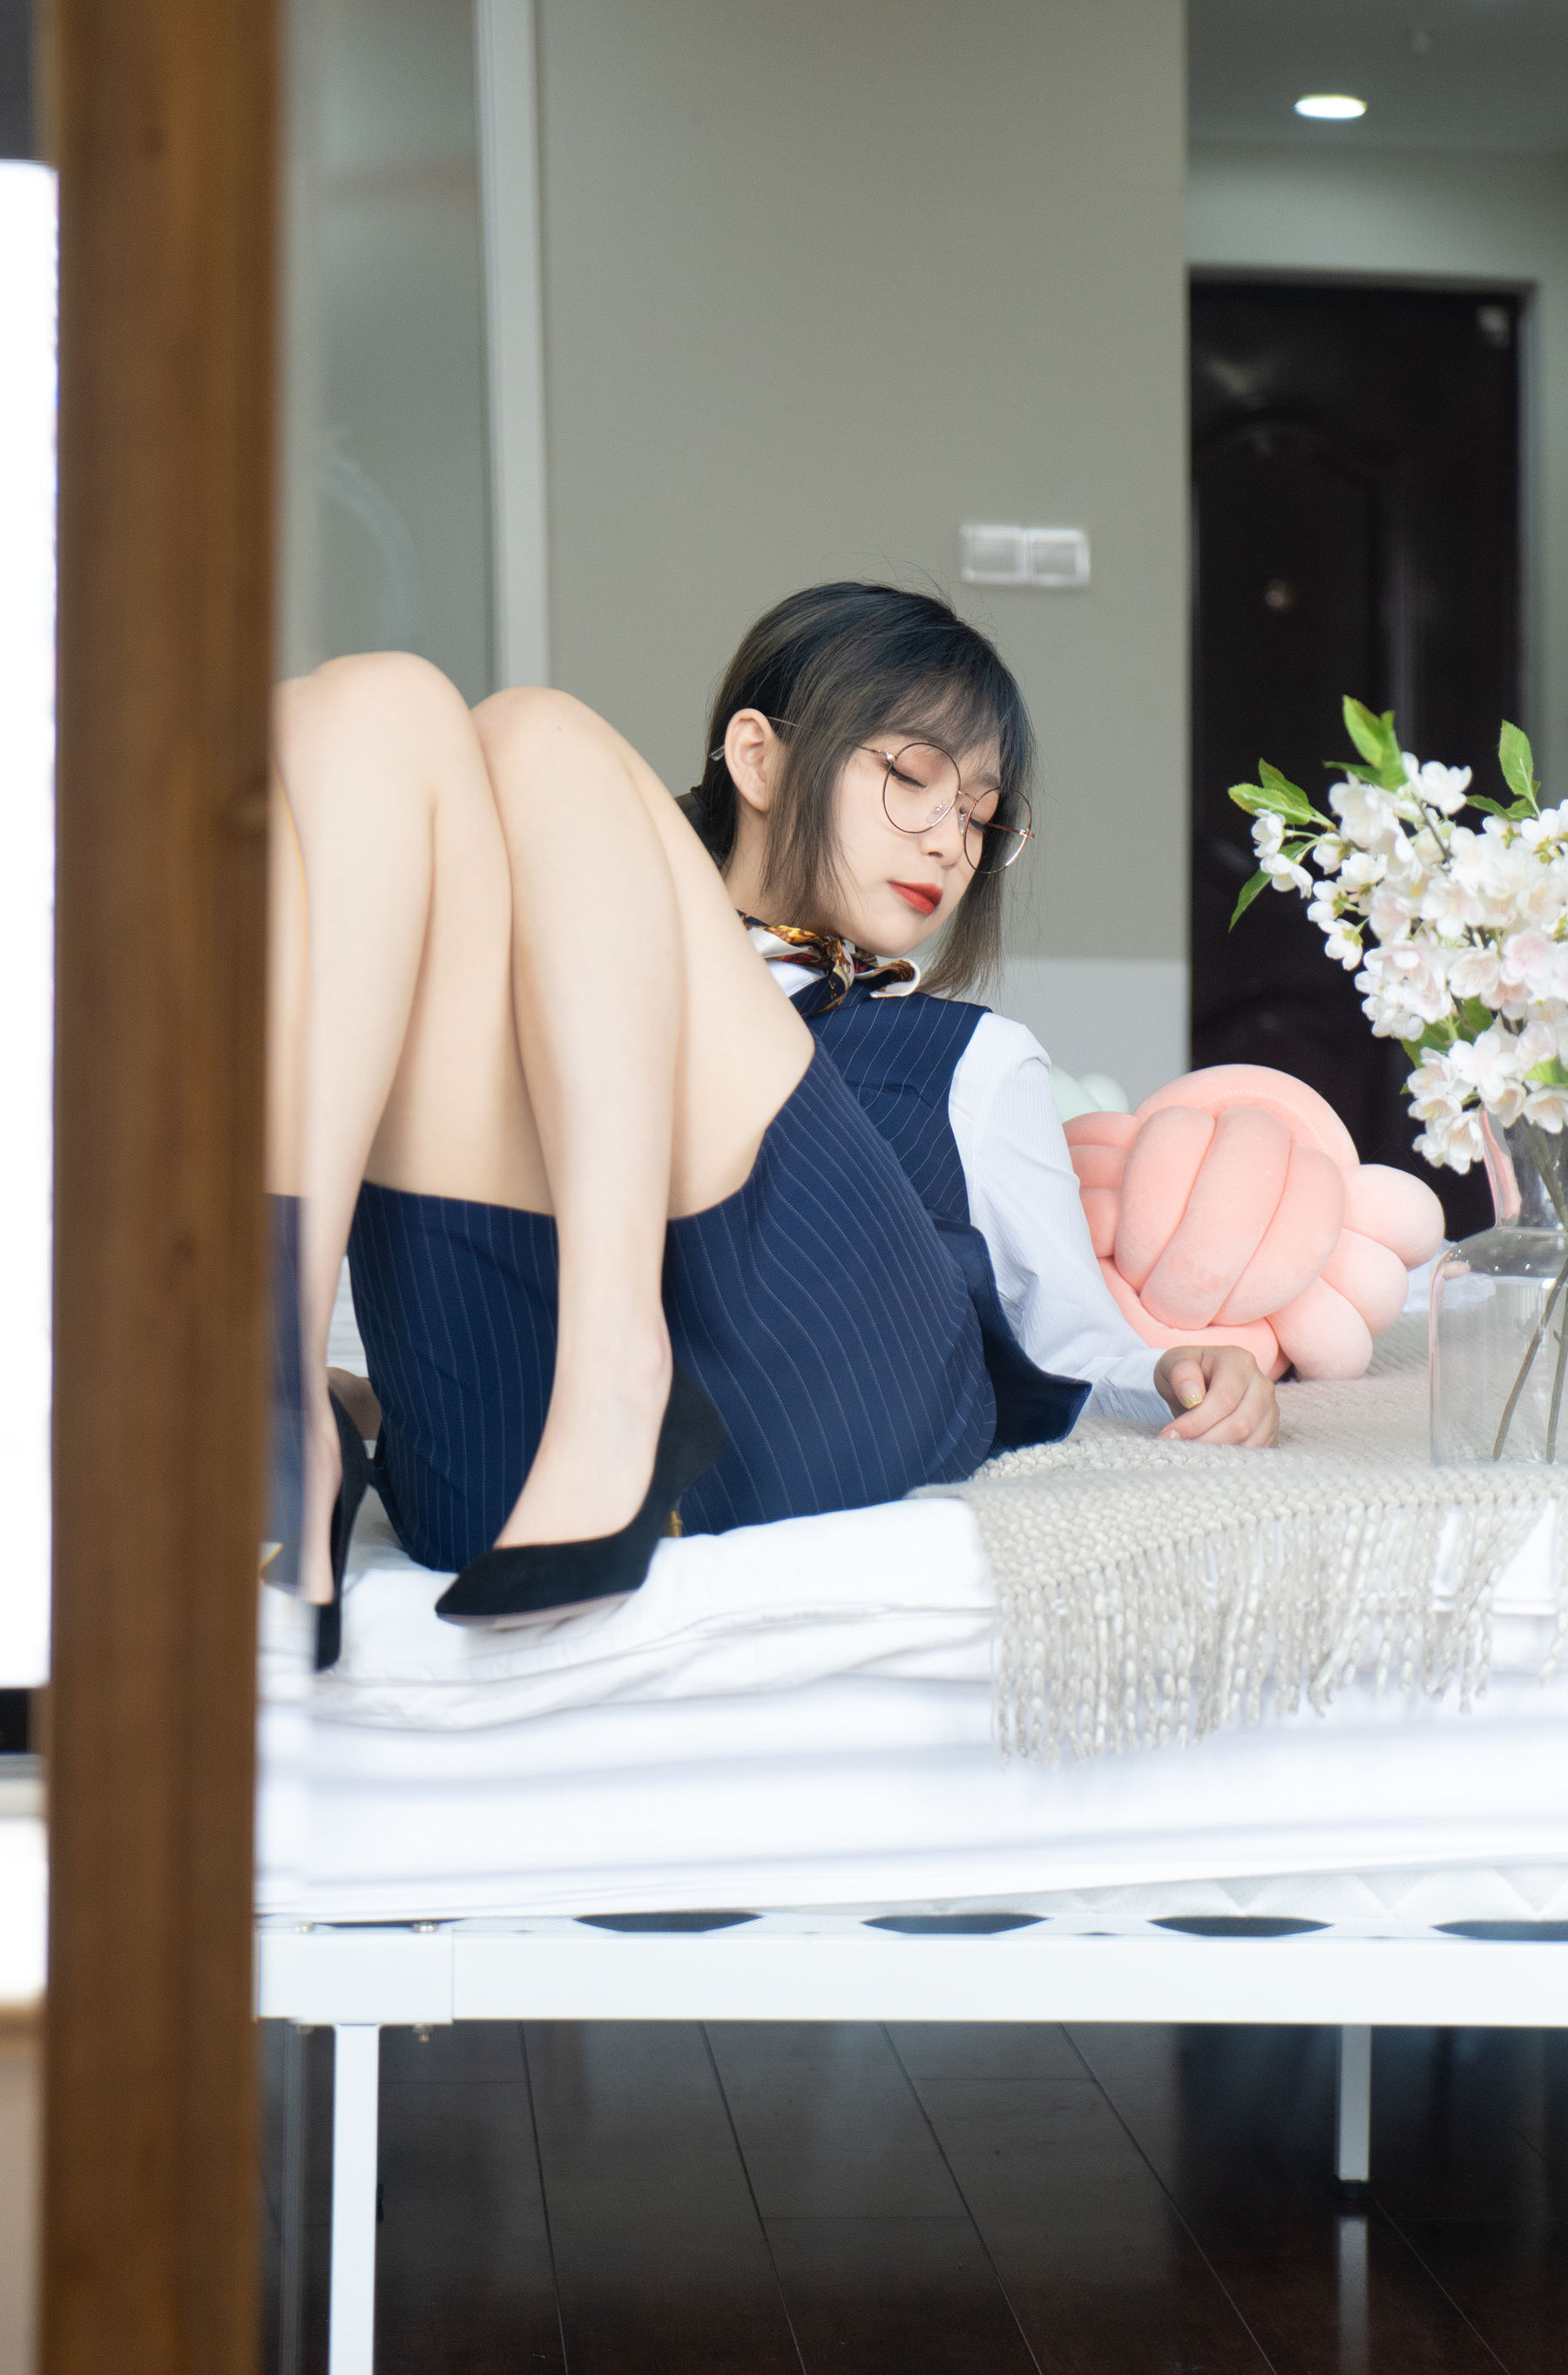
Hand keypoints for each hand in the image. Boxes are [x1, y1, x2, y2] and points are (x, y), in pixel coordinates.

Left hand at [1153, 1344, 1277, 1447]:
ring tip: (1191, 1451)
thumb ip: (1181, 1373)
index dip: (1197, 1421)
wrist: (1200, 1382)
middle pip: (1241, 1423)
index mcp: (1238, 1362)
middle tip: (1179, 1447)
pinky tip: (1208, 1454)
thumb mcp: (1174, 1363)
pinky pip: (1256, 1451)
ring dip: (1218, 1452)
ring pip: (1251, 1441)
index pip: (1224, 1399)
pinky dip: (1231, 1458)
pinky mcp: (1271, 1429)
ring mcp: (1270, 1408)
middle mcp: (1261, 1384)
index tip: (1171, 1434)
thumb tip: (1192, 1396)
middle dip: (1206, 1440)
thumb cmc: (1186, 1373)